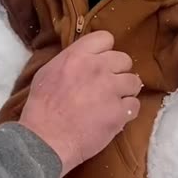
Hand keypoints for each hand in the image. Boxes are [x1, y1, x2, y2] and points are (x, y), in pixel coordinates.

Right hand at [19, 31, 141, 176]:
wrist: (46, 139)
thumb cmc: (42, 108)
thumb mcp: (48, 73)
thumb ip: (70, 61)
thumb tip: (85, 58)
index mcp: (77, 56)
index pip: (105, 38)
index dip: (105, 51)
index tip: (101, 63)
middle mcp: (98, 68)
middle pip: (124, 59)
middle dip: (118, 71)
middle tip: (108, 85)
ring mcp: (111, 90)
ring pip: (134, 81)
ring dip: (125, 91)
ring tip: (114, 101)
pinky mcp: (120, 112)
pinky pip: (135, 105)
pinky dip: (127, 111)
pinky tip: (115, 116)